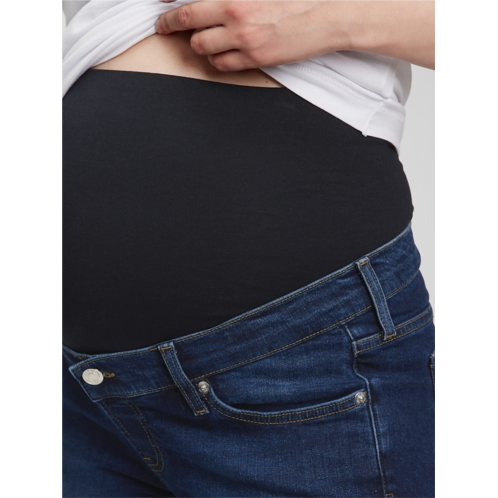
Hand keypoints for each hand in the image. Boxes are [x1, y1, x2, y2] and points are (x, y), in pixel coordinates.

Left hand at [156, 0, 435, 71]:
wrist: (330, 15)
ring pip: (202, 46)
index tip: (162, 6)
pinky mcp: (254, 58)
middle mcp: (235, 11)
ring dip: (198, 42)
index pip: (191, 0)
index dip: (171, 5)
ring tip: (201, 39)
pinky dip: (217, 59)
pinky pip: (222, 64)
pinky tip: (221, 52)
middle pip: (188, 21)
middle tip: (164, 25)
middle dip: (170, 23)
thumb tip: (215, 3)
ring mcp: (244, 38)